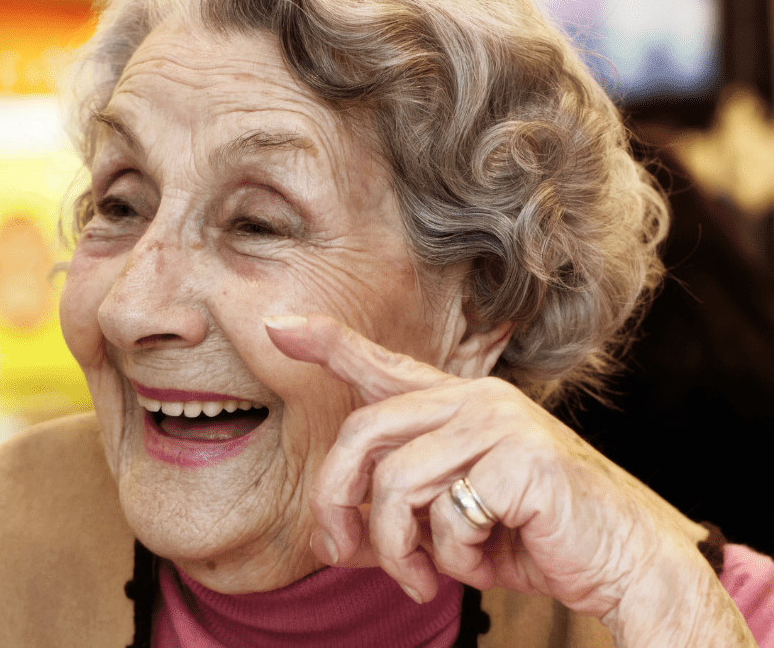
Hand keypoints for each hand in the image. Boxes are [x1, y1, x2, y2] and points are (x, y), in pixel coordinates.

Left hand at [264, 314, 753, 645]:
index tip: (279, 325)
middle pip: (363, 435)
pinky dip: (453, 559)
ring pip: (396, 484)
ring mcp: (501, 424)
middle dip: (337, 502)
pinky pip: (448, 517)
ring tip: (424, 577)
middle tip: (341, 551)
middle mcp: (477, 400)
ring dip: (399, 548)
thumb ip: (403, 503)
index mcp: (459, 404)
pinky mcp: (523, 461)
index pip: (383, 364)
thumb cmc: (532, 537)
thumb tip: (332, 528)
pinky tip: (482, 563)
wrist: (622, 563)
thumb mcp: (455, 515)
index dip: (329, 343)